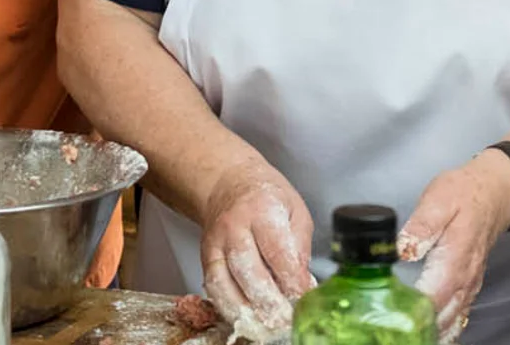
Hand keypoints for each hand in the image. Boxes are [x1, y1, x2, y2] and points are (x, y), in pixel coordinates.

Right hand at [199, 161, 316, 336]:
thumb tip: (303, 283)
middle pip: (248, 270)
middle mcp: (235, 226)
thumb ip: (300, 246)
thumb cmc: (266, 196)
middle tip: (286, 321)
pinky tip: (245, 318)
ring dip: (246, 311)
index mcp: (263, 208)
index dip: (291, 280)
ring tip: (265, 327)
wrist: (228, 183)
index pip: (277, 250)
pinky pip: (213, 288)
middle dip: (268, 301)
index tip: (303, 298)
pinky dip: (228, 307)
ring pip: (224, 283)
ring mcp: (216, 243)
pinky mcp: (205, 257)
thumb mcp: (295, 210)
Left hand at [398, 153, 509, 341]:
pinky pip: (459, 316)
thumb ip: (421, 226)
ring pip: (453, 321)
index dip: (413, 313)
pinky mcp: (469, 286)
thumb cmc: (465, 194)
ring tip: (409, 336)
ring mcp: (469, 285)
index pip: (433, 298)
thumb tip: (403, 250)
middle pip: (443, 318)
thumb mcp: (438, 199)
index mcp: (454, 259)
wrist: (495, 193)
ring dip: (433, 332)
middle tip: (394, 331)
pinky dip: (445, 329)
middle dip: (419, 329)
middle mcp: (464, 279)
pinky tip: (430, 333)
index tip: (391, 317)